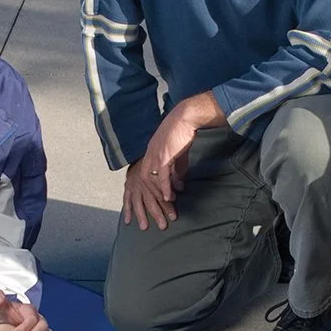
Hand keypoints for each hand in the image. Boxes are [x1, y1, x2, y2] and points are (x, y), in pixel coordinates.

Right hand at [123, 158, 176, 230]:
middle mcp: (143, 182)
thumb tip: (181, 188)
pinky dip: (127, 209)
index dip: (168, 204)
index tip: (174, 214)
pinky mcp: (128, 185)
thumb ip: (176, 175)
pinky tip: (128, 220)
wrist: (143, 147)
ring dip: (141, 215)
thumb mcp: (171, 162)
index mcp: (154, 176)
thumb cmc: (159, 155)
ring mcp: (134, 184)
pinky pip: (126, 199)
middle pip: (150, 200)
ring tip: (144, 227)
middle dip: (157, 213)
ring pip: (137, 202)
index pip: (161, 193)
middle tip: (163, 225)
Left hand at [128, 92, 224, 230]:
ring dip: (158, 196)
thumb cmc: (182, 133)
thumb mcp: (178, 155)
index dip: (148, 192)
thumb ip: (177, 169)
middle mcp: (148, 156)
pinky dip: (164, 187)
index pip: (145, 178)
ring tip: (166, 208)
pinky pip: (162, 175)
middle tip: (157, 212)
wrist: (186, 117)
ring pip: (151, 181)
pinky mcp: (163, 155)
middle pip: (144, 183)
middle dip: (150, 199)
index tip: (153, 204)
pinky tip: (169, 197)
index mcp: (150, 155)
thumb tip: (178, 184)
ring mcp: (154, 155)